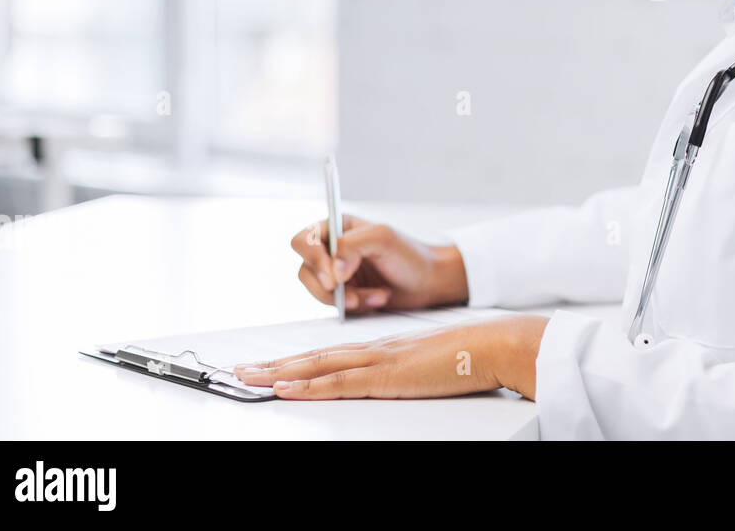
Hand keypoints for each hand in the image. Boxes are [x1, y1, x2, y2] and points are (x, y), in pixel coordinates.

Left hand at [233, 315, 548, 399]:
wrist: (493, 345)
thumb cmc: (471, 356)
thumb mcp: (432, 364)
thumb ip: (411, 372)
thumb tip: (403, 381)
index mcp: (385, 349)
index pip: (331, 355)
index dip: (299, 362)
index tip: (273, 367)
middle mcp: (375, 351)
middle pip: (314, 357)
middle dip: (275, 365)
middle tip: (241, 370)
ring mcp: (378, 362)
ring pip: (317, 366)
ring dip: (279, 372)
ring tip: (249, 377)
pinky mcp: (386, 376)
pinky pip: (338, 382)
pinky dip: (307, 385)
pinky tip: (285, 388)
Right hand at [291, 215, 468, 313]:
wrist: (429, 281)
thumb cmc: (410, 255)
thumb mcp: (383, 239)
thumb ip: (351, 246)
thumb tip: (332, 271)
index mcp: (338, 228)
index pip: (303, 240)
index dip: (313, 259)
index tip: (334, 277)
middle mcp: (332, 249)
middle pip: (306, 270)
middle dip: (329, 287)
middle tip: (351, 296)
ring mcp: (336, 273)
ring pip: (318, 291)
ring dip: (347, 298)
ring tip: (377, 295)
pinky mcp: (344, 294)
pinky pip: (335, 306)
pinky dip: (356, 306)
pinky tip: (378, 299)